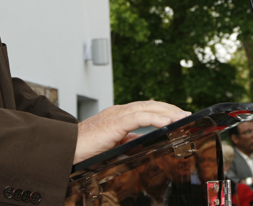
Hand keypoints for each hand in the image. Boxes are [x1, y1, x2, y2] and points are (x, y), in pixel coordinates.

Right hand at [73, 101, 190, 163]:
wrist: (66, 148)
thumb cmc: (85, 147)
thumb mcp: (111, 143)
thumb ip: (125, 139)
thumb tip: (140, 141)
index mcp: (118, 115)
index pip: (145, 108)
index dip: (162, 110)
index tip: (176, 116)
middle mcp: (118, 111)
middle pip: (149, 104)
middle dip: (169, 109)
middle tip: (186, 115)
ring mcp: (116, 115)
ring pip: (147, 108)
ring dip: (167, 112)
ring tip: (182, 118)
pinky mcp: (115, 122)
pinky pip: (140, 117)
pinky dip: (156, 119)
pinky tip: (167, 123)